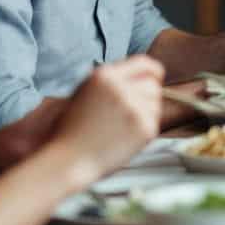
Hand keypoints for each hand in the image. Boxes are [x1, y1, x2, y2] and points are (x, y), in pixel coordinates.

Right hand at [51, 56, 163, 183]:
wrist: (68, 160)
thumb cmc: (73, 131)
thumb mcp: (85, 93)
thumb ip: (111, 82)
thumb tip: (142, 76)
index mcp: (104, 76)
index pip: (144, 63)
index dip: (152, 72)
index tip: (154, 79)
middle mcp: (120, 88)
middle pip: (153, 84)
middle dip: (147, 96)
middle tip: (130, 113)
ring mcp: (134, 107)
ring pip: (156, 103)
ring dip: (145, 113)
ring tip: (121, 127)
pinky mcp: (144, 127)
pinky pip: (155, 122)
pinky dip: (144, 130)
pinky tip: (124, 138)